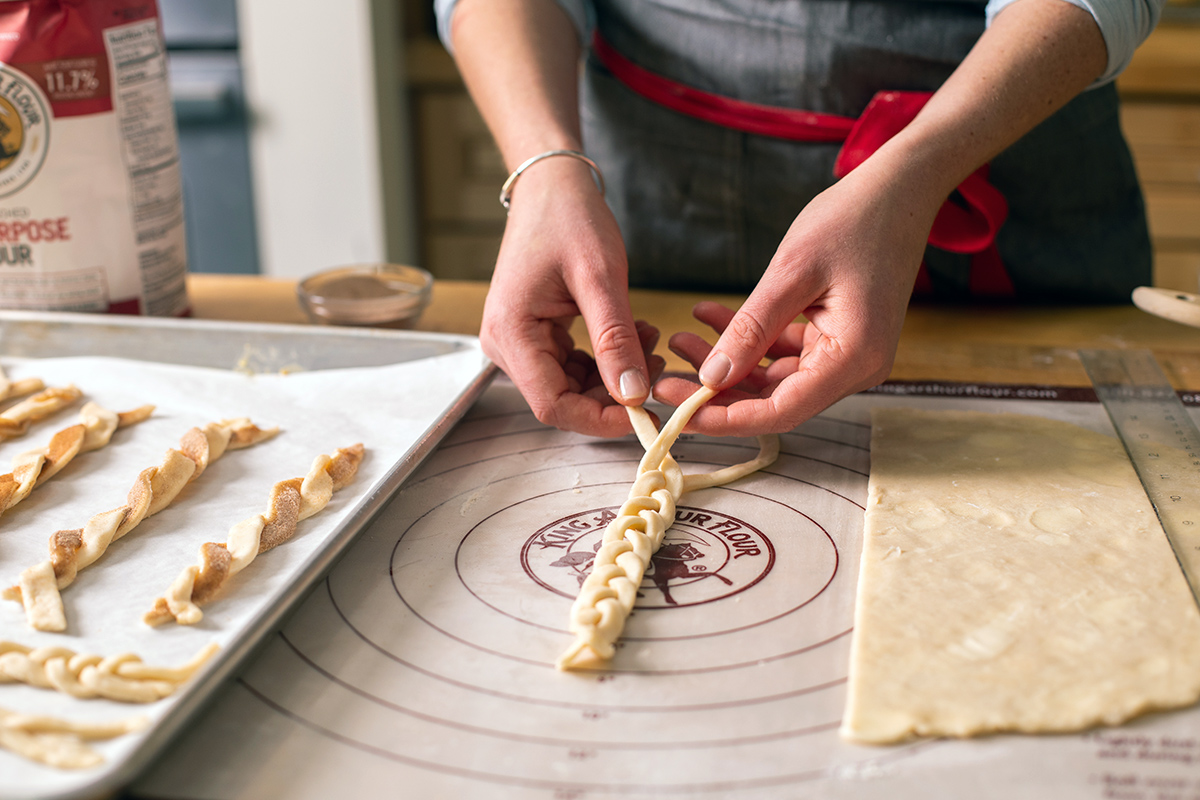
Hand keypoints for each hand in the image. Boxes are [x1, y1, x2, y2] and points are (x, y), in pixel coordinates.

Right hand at [480, 159, 664, 435]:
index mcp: (511, 332)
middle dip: (613, 394)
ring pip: (571, 386)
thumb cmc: (569, 219)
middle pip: (562, 399)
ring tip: (650, 340)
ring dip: (615, 376)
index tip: (645, 414)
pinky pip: (572, 367)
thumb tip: (633, 395)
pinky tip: (634, 335)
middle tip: (657, 366)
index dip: (599, 419)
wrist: (551, 187)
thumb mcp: (600, 277)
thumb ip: (615, 339)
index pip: (552, 404)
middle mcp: (506, 345)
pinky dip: (607, 360)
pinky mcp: (534, 336)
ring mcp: (518, 342)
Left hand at [653, 159, 938, 436]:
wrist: (899, 189)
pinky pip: (782, 351)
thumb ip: (751, 329)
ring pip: (773, 377)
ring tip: (680, 337)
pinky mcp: (836, 337)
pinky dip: (746, 339)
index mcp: (854, 358)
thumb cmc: (855, 220)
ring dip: (726, 362)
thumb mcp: (792, 272)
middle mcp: (855, 367)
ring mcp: (846, 354)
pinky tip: (707, 316)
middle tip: (663, 375)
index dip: (725, 418)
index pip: (781, 412)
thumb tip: (710, 377)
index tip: (677, 410)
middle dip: (716, 390)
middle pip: (774, 399)